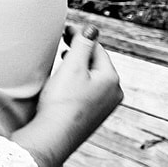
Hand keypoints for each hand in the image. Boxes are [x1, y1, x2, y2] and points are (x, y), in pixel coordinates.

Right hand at [15, 23, 123, 166]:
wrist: (53, 136)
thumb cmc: (61, 102)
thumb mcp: (72, 67)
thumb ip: (82, 45)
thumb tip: (92, 29)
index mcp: (111, 79)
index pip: (97, 50)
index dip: (81, 37)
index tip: (65, 30)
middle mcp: (114, 93)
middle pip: (97, 64)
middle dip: (81, 53)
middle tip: (63, 43)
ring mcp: (105, 107)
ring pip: (93, 79)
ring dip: (79, 68)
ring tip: (63, 63)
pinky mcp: (94, 117)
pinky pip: (89, 92)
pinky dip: (78, 83)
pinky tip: (65, 86)